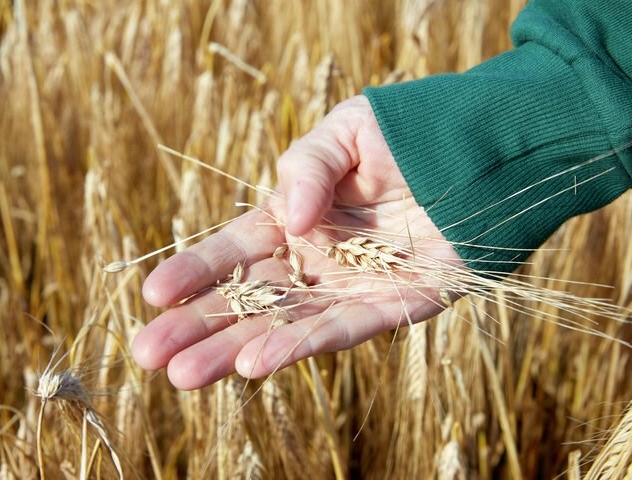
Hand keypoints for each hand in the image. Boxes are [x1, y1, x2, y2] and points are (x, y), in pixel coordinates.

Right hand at [131, 95, 461, 389]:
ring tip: (183, 376)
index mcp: (296, 218)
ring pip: (281, 325)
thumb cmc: (409, 135)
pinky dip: (297, 347)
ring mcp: (351, 288)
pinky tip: (255, 364)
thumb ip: (306, 168)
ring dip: (233, 350)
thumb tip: (288, 221)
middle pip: (246, 298)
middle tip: (146, 355)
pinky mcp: (393, 308)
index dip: (193, 271)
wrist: (486, 152)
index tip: (151, 295)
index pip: (235, 250)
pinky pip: (340, 331)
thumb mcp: (345, 133)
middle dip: (196, 326)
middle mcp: (316, 260)